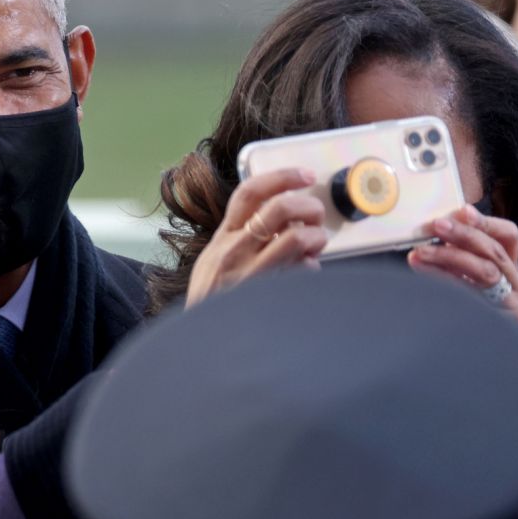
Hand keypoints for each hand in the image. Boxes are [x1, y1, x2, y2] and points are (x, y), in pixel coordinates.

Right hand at [185, 168, 327, 307]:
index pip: (250, 193)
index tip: (305, 175)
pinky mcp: (269, 295)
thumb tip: (280, 219)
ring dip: (317, 237)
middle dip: (308, 206)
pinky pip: (304, 271)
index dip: (282, 177)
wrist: (200, 343)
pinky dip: (312, 268)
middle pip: (280, 208)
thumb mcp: (214, 262)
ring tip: (316, 245)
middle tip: (315, 215)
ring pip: (297, 237)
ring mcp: (252, 274)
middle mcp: (235, 252)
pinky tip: (306, 273)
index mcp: (222, 238)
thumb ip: (240, 238)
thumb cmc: (211, 303)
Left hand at [408, 205, 517, 322]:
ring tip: (419, 254)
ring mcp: (514, 306)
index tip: (460, 212)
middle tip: (434, 227)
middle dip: (461, 236)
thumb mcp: (454, 276)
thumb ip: (452, 253)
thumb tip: (436, 227)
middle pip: (494, 251)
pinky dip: (446, 282)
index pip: (508, 236)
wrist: (450, 360)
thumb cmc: (450, 314)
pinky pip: (473, 295)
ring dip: (449, 257)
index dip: (484, 222)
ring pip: (486, 271)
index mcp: (509, 270)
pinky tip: (425, 277)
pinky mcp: (504, 322)